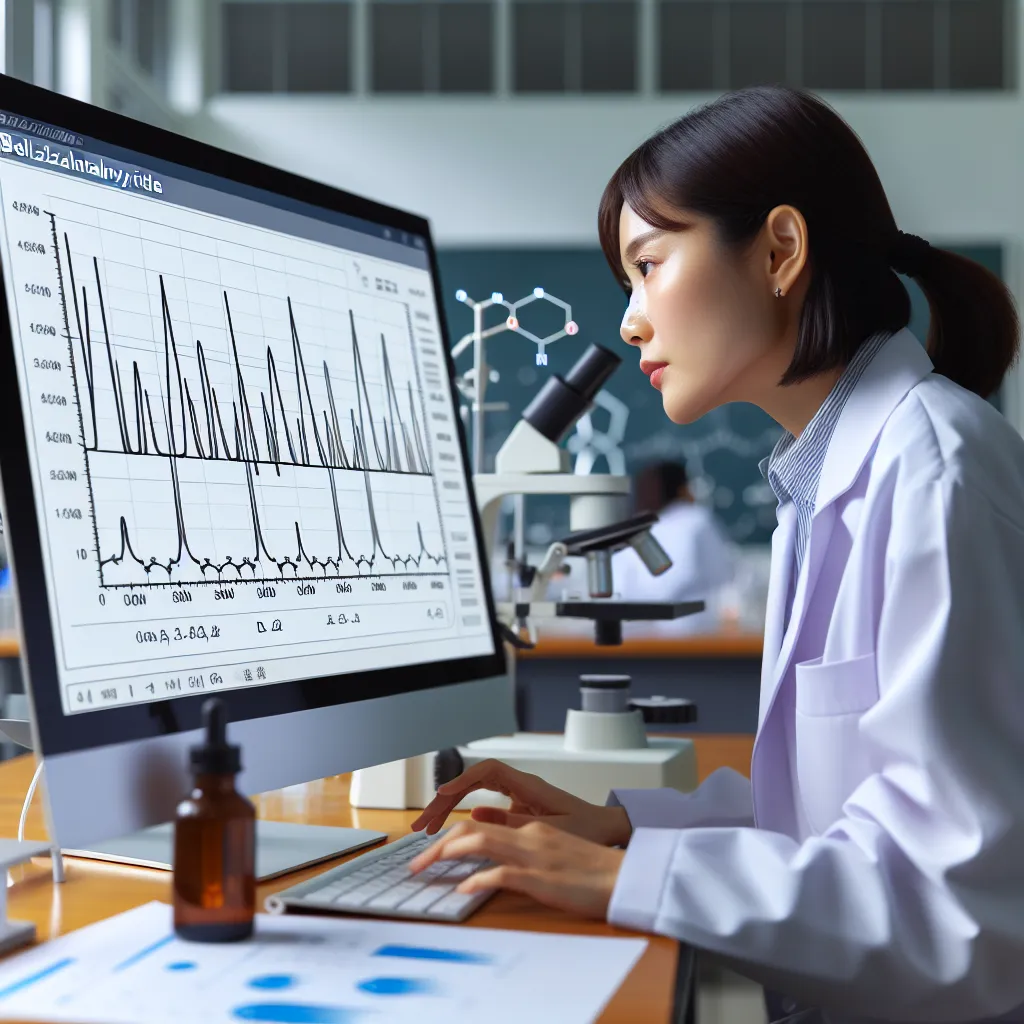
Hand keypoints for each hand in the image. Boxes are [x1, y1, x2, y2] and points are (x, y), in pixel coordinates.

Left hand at [409, 819, 625, 918]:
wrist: (623, 877)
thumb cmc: (591, 869)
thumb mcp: (552, 848)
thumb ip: (522, 841)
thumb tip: (489, 834)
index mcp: (530, 829)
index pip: (478, 823)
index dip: (449, 834)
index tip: (429, 849)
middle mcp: (528, 836)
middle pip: (471, 829)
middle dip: (438, 844)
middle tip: (415, 863)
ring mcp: (534, 854)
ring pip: (480, 843)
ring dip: (447, 854)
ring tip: (426, 868)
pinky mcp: (541, 877)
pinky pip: (502, 874)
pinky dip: (478, 880)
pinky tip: (464, 889)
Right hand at [410, 758, 631, 846]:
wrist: (609, 828)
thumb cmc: (588, 827)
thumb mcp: (550, 829)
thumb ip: (514, 824)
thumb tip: (476, 816)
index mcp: (528, 785)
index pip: (487, 771)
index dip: (462, 780)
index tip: (442, 794)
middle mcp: (520, 786)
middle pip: (474, 783)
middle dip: (446, 799)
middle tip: (424, 822)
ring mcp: (518, 796)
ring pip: (476, 793)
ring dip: (451, 807)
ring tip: (429, 827)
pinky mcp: (519, 809)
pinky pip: (485, 805)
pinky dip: (466, 815)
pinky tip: (453, 828)